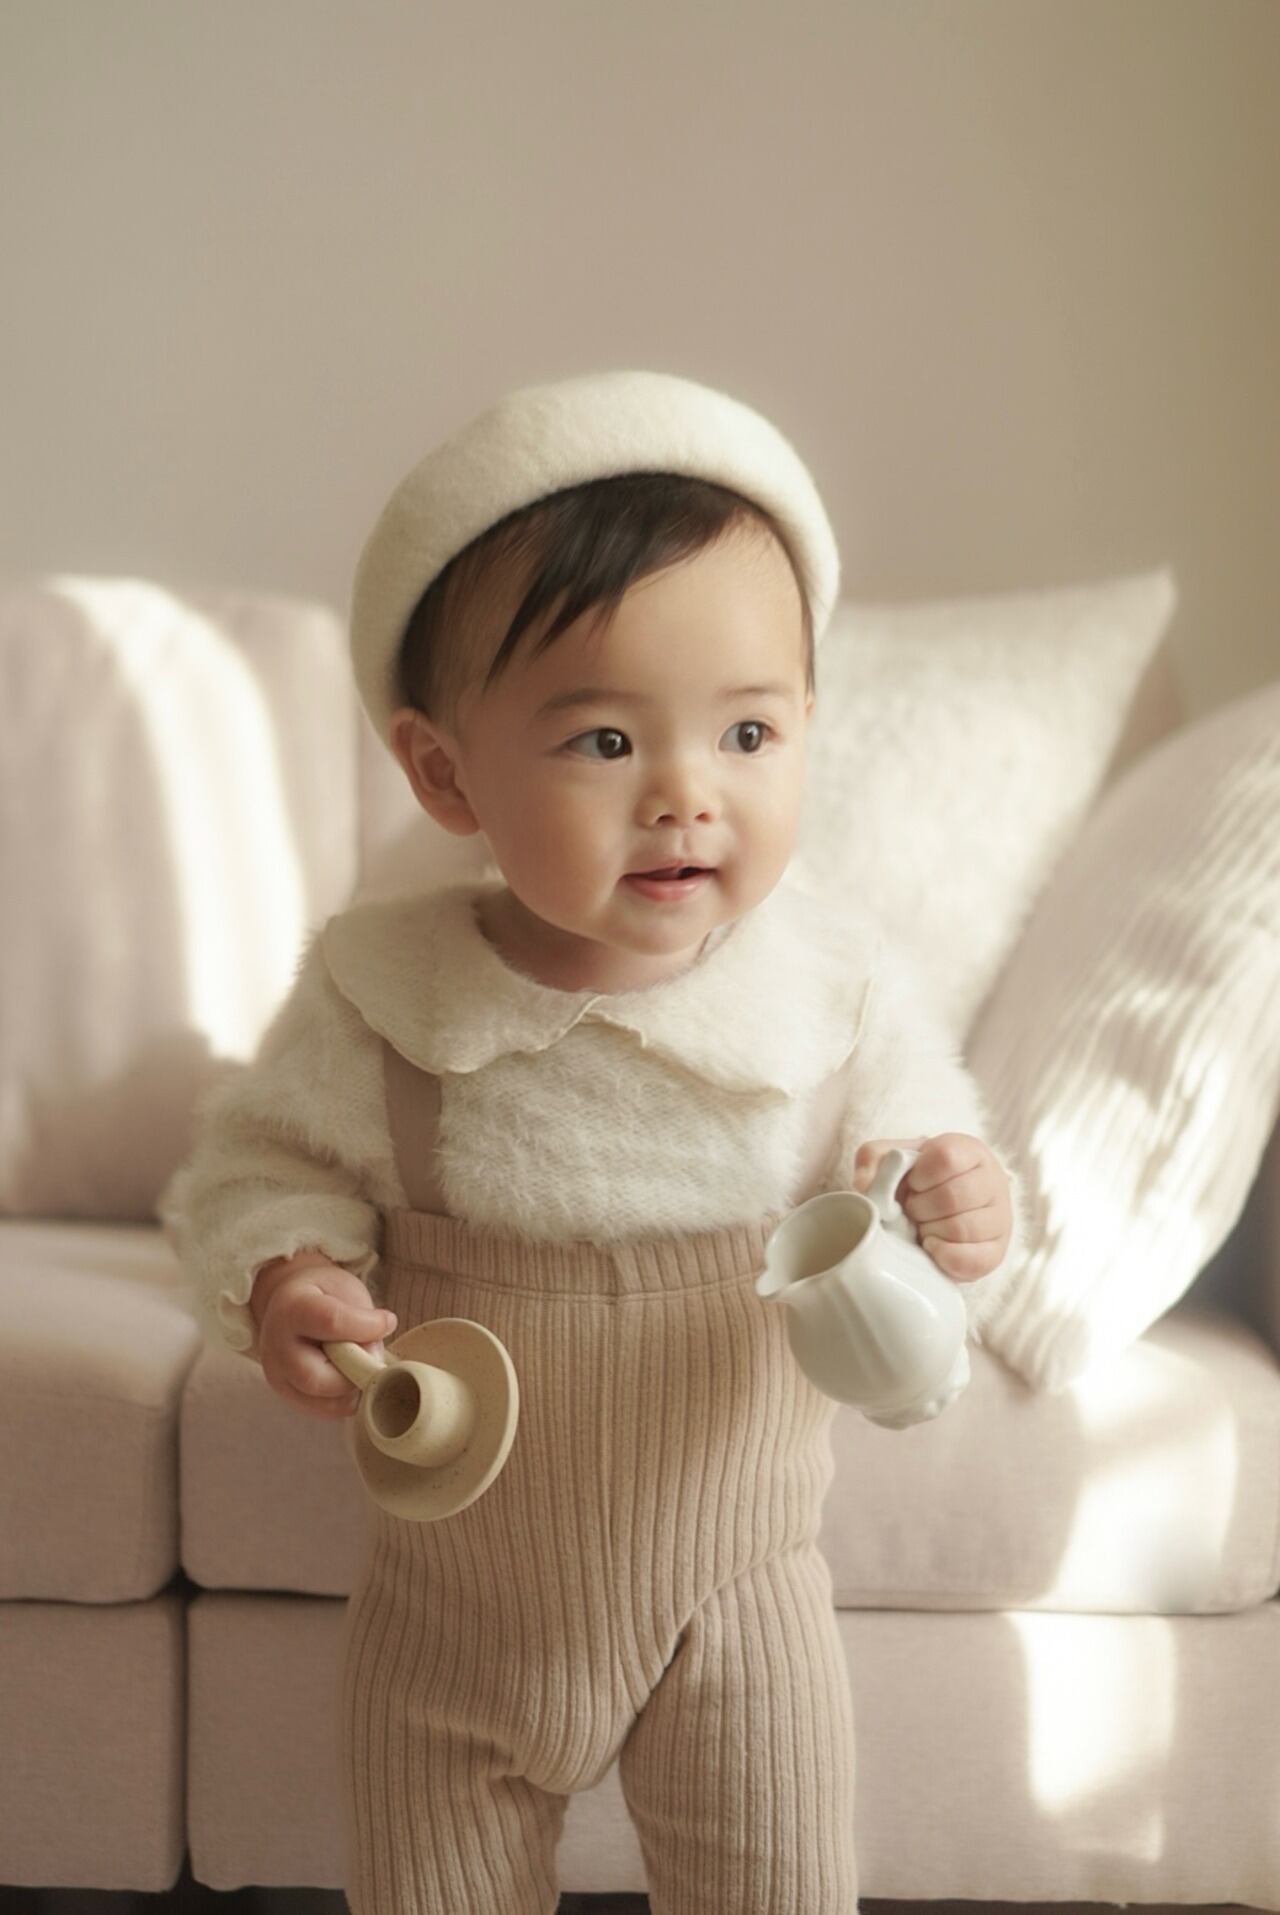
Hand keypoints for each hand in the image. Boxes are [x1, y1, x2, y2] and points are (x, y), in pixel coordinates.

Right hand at [250, 1251, 397, 1418]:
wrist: (289, 1305)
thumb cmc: (322, 1294)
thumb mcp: (344, 1290)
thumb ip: (361, 1318)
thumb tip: (374, 1355)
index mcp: (291, 1309)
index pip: (331, 1322)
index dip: (366, 1327)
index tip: (388, 1322)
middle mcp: (276, 1347)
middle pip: (317, 1378)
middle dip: (356, 1370)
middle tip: (372, 1354)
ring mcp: (278, 1376)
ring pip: (324, 1401)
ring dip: (355, 1387)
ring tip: (360, 1362)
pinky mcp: (287, 1395)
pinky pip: (326, 1410)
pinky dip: (348, 1398)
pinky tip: (351, 1374)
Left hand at [851, 1133, 1010, 1281]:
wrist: (940, 1209)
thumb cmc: (917, 1180)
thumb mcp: (893, 1158)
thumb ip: (873, 1159)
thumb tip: (866, 1185)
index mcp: (970, 1151)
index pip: (945, 1158)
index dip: (919, 1176)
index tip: (913, 1184)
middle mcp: (993, 1181)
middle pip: (952, 1197)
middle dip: (920, 1208)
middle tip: (914, 1210)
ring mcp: (1000, 1218)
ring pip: (962, 1229)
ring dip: (931, 1231)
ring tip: (924, 1227)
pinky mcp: (997, 1251)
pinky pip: (973, 1260)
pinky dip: (944, 1256)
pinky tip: (933, 1246)